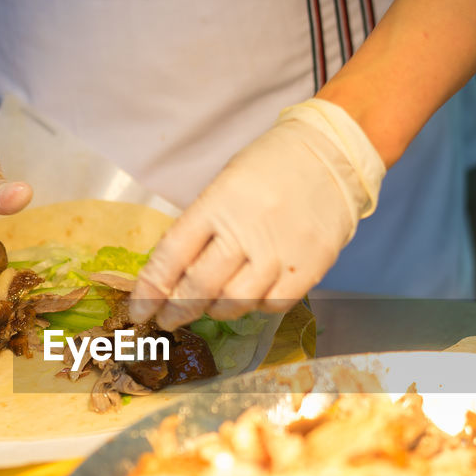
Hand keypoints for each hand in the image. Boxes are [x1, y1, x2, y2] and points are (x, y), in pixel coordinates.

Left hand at [130, 99, 385, 329]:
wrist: (335, 154)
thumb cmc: (272, 166)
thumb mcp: (225, 184)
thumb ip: (202, 227)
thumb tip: (175, 274)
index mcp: (218, 203)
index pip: (172, 255)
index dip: (151, 289)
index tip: (140, 310)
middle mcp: (247, 230)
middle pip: (200, 286)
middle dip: (177, 310)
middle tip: (169, 320)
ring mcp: (280, 252)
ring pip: (235, 302)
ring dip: (217, 310)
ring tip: (213, 304)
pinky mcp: (310, 268)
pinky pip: (273, 304)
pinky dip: (257, 306)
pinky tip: (253, 295)